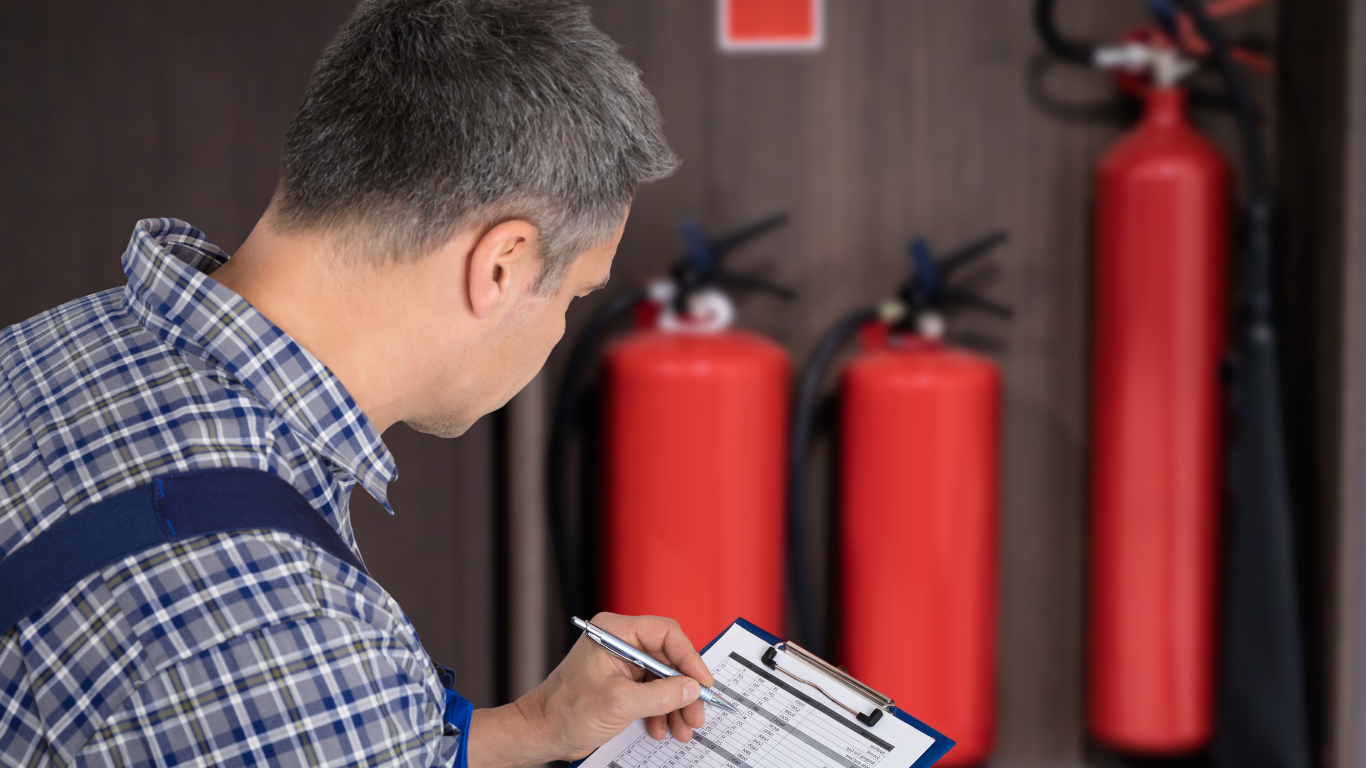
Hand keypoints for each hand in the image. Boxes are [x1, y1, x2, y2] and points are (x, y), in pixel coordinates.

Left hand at [467, 612, 714, 767]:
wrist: (541, 733)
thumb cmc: (564, 710)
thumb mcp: (619, 703)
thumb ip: (660, 695)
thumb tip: (692, 688)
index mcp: (614, 632)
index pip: (665, 634)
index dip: (689, 657)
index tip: (703, 682)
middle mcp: (620, 643)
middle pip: (669, 659)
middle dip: (684, 689)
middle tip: (697, 713)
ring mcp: (622, 664)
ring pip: (664, 679)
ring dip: (676, 705)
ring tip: (684, 728)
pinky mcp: (623, 684)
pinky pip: (653, 693)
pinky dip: (662, 711)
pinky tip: (663, 729)